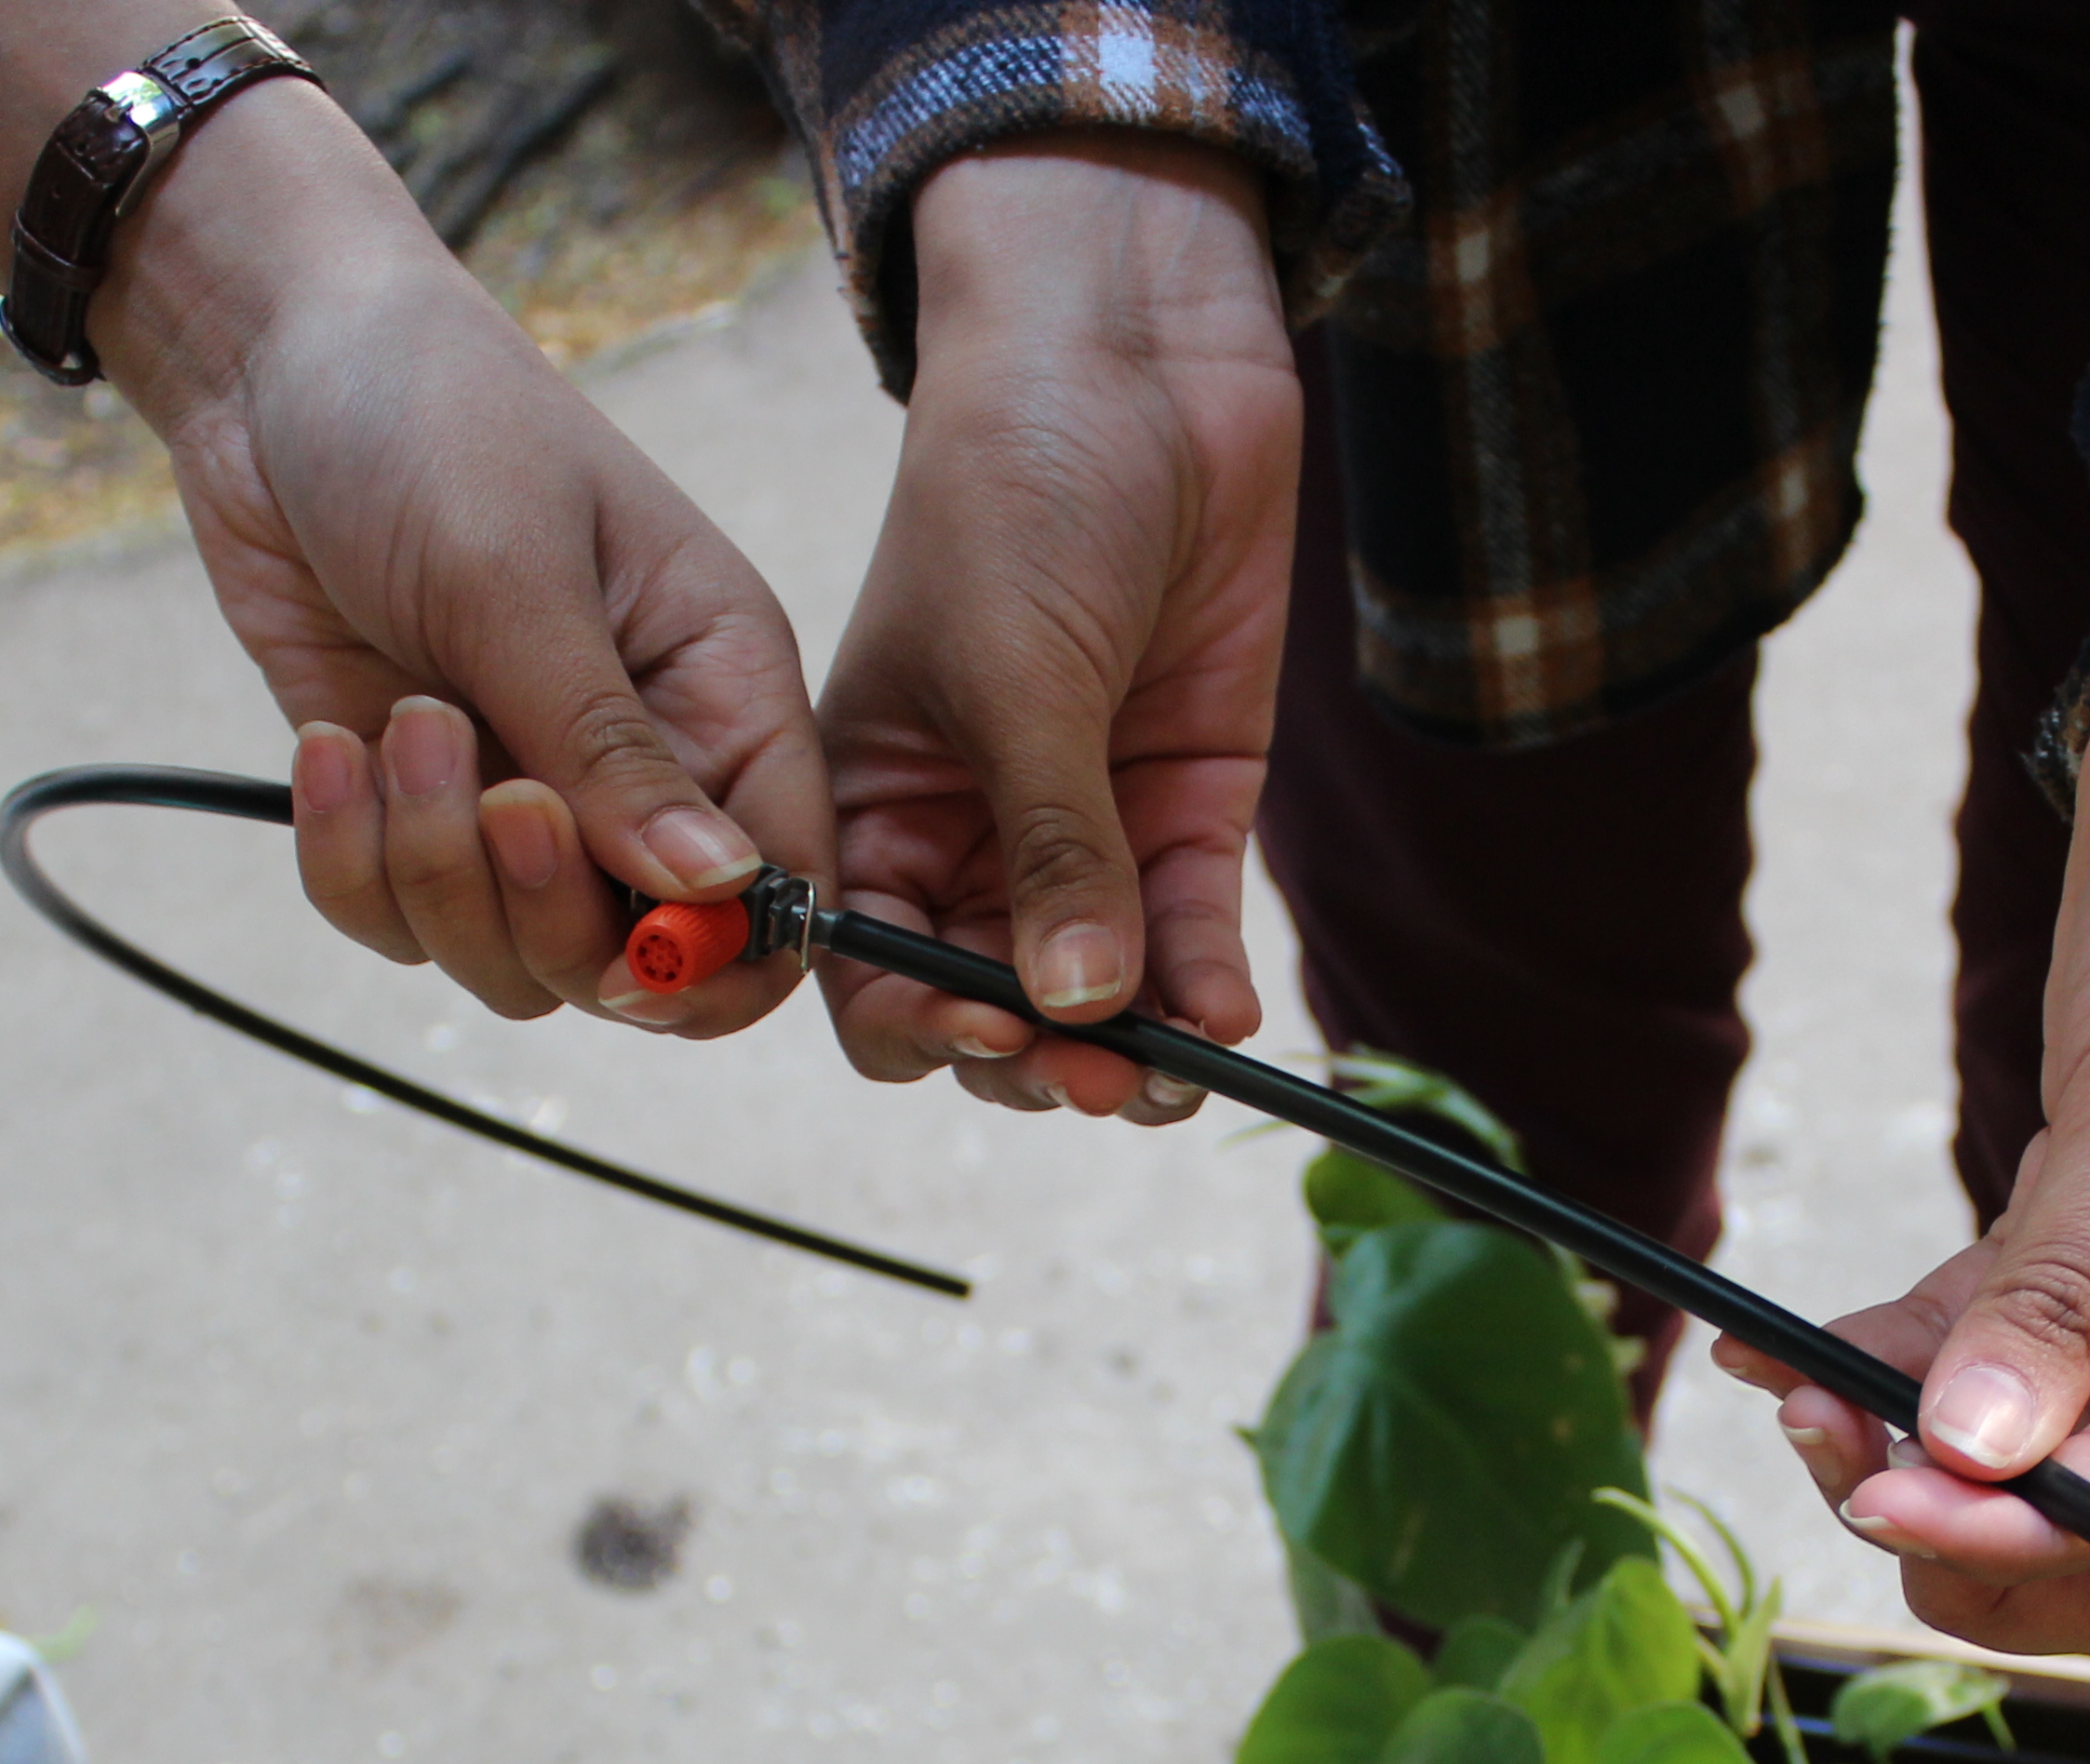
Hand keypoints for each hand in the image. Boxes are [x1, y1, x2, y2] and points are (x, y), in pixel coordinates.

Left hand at [96, 88, 826, 1035]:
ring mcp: (527, 796)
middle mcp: (643, 766)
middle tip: (489, 795)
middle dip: (549, 913)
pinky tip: (328, 747)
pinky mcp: (416, 807)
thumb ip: (610, 749)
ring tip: (396, 724)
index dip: (720, 952)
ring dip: (436, 876)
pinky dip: (351, 864)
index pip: (783, 885)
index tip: (630, 942)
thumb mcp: (519, 576)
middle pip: (643, 958)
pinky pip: (399, 921)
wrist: (269, 355)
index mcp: (725, 692)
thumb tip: (716, 891)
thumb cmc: (431, 417)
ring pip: (516, 960)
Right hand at [813, 135, 1296, 1119]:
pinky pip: (1188, 938)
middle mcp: (963, 838)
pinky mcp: (1185, 808)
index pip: (863, 968)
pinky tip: (1225, 1026)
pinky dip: (1203, 991)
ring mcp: (1081, 831)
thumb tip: (1076, 1009)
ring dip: (1128, 1053)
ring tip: (1169, 1079)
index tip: (988, 1027)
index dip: (917, 1018)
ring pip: (1093, 998)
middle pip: (983, 1008)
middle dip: (1036, 1059)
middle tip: (1098, 1075)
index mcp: (867, 805)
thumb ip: (1049, 844)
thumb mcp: (1016, 671)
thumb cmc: (1019, 487)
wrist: (1140, 358)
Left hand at [1721, 659, 2089, 1656]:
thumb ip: (2065, 1287)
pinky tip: (1775, 1354)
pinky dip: (1890, 1365)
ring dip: (1913, 1457)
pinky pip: (1985, 1353)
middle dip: (1971, 1525)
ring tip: (1797, 1399)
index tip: (1884, 1496)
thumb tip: (1973, 1456)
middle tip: (1836, 1463)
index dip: (2029, 1525)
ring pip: (2037, 1465)